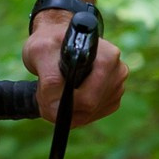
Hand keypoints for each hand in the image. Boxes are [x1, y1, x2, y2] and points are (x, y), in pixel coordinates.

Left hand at [24, 12, 124, 128]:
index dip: (64, 101)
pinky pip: (90, 117)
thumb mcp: (40, 52)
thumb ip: (49, 79)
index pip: (88, 97)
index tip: (46, 93)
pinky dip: (73, 112)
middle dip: (63, 106)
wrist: (56, 41)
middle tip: (44, 93)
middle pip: (89, 108)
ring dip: (66, 109)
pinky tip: (65, 95)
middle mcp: (117, 72)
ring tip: (53, 89)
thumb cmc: (49, 43)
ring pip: (88, 115)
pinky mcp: (112, 98)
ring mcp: (117, 86)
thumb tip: (58, 106)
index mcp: (107, 58)